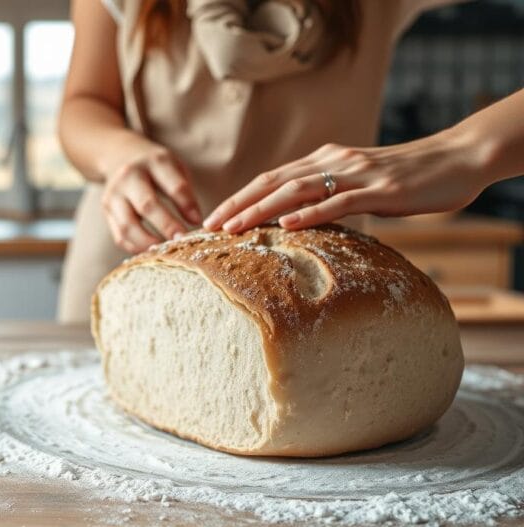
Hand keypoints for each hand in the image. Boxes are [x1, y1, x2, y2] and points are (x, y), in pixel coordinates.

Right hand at [100, 146, 201, 252]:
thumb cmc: (155, 168)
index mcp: (154, 162)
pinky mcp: (106, 210)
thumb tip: (194, 221)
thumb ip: (185, 192)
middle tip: (181, 241)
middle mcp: (130, 176)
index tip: (198, 222)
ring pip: (128, 225)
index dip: (186, 205)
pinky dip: (135, 247)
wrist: (119, 157)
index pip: (174, 186)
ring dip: (147, 242)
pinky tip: (150, 252)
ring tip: (164, 251)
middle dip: (167, 226)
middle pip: (147, 205)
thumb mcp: (174, 168)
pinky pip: (119, 235)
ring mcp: (114, 194)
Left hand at [202, 131, 488, 233]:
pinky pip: (338, 202)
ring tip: (234, 226)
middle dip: (237, 203)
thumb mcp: (361, 187)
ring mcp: (355, 174)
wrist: (458, 160)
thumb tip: (303, 223)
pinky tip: (286, 225)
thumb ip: (331, 198)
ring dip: (261, 209)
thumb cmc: (409, 180)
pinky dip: (309, 213)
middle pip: (273, 181)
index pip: (270, 178)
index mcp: (325, 161)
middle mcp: (333, 162)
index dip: (239, 197)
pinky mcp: (379, 190)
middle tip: (208, 226)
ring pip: (297, 189)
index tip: (212, 218)